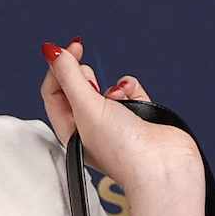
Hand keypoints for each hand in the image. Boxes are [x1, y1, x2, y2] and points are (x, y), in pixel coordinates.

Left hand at [39, 38, 202, 200]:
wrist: (163, 167)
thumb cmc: (121, 149)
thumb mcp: (86, 106)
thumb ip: (69, 76)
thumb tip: (51, 51)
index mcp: (68, 130)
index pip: (53, 92)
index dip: (59, 67)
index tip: (72, 48)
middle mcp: (89, 128)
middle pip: (78, 89)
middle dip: (84, 76)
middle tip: (90, 76)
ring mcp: (115, 123)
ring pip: (107, 89)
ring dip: (112, 86)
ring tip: (117, 96)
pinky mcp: (138, 117)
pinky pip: (130, 92)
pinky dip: (132, 88)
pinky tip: (133, 95)